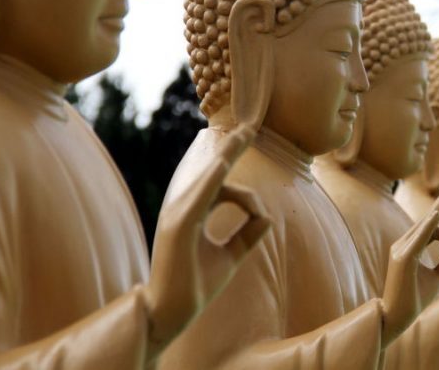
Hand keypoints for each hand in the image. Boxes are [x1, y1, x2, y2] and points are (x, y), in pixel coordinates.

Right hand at [144, 125, 270, 352]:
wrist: (170, 314)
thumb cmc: (196, 286)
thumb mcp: (230, 256)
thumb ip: (247, 235)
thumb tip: (268, 218)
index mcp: (193, 213)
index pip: (220, 185)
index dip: (242, 183)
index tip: (255, 176)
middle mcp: (183, 208)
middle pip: (213, 172)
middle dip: (232, 148)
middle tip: (250, 125)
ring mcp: (178, 215)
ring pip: (211, 182)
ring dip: (228, 158)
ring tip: (243, 134)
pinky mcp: (179, 227)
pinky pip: (199, 198)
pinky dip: (212, 180)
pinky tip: (224, 163)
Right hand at [380, 188, 438, 344]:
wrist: (398, 317)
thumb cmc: (415, 299)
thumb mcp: (437, 278)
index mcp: (410, 249)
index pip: (430, 230)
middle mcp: (402, 245)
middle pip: (427, 224)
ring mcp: (400, 250)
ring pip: (424, 228)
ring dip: (438, 214)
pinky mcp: (402, 259)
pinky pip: (418, 238)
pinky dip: (428, 227)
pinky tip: (437, 216)